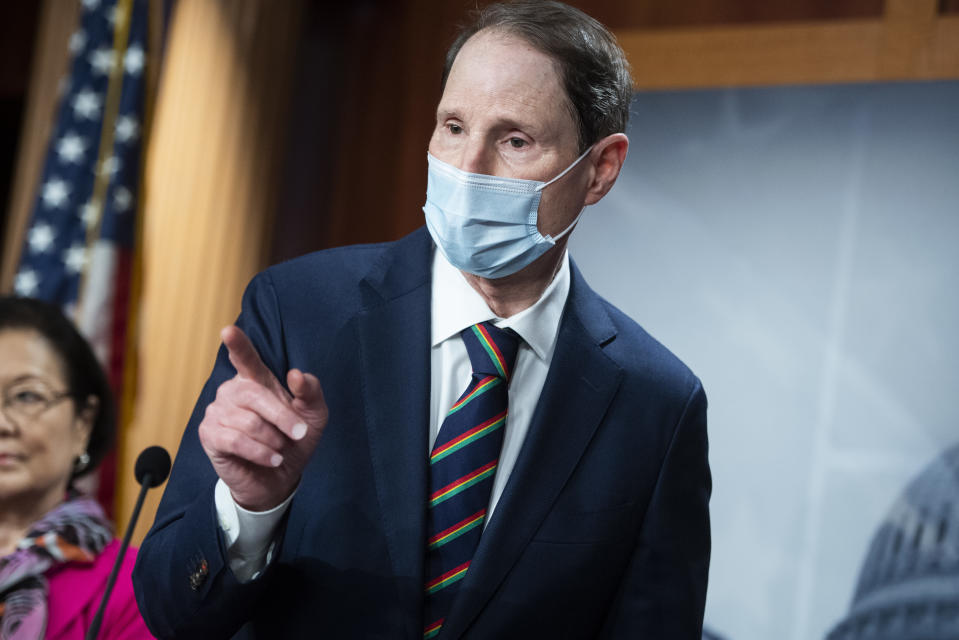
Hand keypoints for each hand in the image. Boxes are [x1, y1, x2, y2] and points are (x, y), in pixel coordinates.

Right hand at [198, 325, 327, 510]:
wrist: (280, 477)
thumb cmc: (294, 440)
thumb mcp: (313, 415)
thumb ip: (310, 392)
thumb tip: (296, 374)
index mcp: (257, 380)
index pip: (247, 359)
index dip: (238, 345)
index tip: (229, 331)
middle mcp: (233, 391)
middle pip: (255, 395)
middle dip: (282, 417)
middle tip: (299, 434)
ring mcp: (218, 412)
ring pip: (248, 421)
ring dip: (272, 439)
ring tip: (280, 449)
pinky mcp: (210, 434)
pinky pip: (236, 440)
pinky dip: (259, 452)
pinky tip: (271, 458)